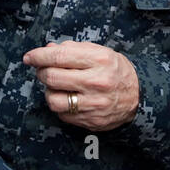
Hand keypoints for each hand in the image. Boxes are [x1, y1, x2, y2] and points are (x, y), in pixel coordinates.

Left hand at [24, 41, 139, 131]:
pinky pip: (62, 114)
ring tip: (56, 86)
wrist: (139, 97)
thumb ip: (73, 49)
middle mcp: (96, 82)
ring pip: (53, 99)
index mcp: (99, 60)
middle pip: (52, 77)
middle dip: (41, 72)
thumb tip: (47, 49)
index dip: (39, 56)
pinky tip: (67, 97)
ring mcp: (93, 104)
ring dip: (48, 91)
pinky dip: (59, 105)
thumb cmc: (116, 70)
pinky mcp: (90, 120)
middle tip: (43, 70)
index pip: (59, 56)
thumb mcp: (100, 52)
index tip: (29, 57)